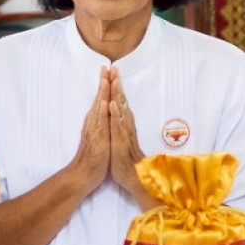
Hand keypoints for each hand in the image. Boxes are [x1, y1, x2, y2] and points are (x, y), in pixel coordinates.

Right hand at [69, 75, 114, 189]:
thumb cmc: (93, 157)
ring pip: (99, 107)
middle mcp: (94, 122)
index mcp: (95, 121)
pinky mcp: (97, 138)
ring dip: (103, 92)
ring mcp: (95, 129)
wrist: (83, 173)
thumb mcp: (98, 136)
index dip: (105, 85)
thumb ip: (100, 124)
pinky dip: (101, 111)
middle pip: (99, 98)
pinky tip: (103, 101)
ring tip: (106, 77)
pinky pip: (100, 123)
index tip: (109, 70)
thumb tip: (103, 113)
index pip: (101, 98)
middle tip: (107, 66)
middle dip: (104, 82)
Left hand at [103, 70, 149, 200]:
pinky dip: (114, 115)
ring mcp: (123, 132)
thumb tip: (119, 111)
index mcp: (124, 123)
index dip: (115, 86)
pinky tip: (111, 104)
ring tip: (113, 79)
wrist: (132, 176)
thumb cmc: (124, 158)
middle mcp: (125, 124)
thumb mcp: (120, 138)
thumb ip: (121, 124)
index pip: (119, 101)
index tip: (112, 70)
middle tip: (113, 67)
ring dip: (117, 94)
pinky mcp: (120, 141)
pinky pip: (117, 126)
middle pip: (121, 101)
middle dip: (116, 83)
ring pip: (120, 110)